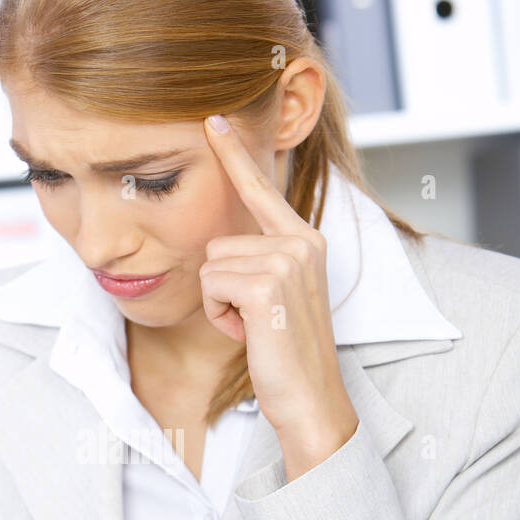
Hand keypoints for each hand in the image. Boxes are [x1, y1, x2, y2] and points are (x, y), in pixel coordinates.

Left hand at [201, 115, 358, 478]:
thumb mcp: (276, 296)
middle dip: (220, 286)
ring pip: (209, 264)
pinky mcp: (266, 285)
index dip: (235, 155)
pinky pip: (210, 285)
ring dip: (218, 303)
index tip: (213, 120)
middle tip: (255, 319)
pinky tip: (250, 334)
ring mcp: (286, 261)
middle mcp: (301, 241)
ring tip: (255, 327)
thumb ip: (259, 261)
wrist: (310, 399)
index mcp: (305, 240)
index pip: (261, 190)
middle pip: (217, 242)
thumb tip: (220, 248)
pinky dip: (219, 316)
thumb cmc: (287, 353)